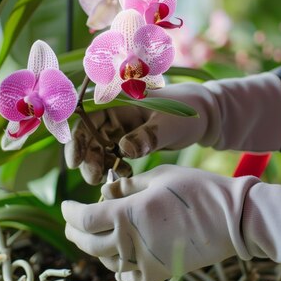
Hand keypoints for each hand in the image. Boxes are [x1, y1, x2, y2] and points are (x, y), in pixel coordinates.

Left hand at [61, 165, 258, 280]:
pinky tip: (119, 253)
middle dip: (75, 232)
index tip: (66, 206)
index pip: (84, 219)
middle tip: (72, 223)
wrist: (234, 220)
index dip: (70, 213)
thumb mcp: (159, 176)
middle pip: (88, 243)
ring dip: (95, 246)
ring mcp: (145, 262)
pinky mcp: (159, 274)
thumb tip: (105, 192)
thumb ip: (127, 186)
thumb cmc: (198, 190)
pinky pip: (127, 275)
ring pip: (105, 260)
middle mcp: (130, 242)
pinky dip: (117, 264)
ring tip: (98, 233)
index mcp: (128, 213)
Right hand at [65, 73, 280, 183]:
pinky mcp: (127, 139)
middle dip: (87, 157)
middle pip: (89, 134)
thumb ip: (146, 137)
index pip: (87, 116)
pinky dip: (113, 166)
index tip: (75, 160)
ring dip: (98, 164)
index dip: (77, 138)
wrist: (204, 118)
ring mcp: (120, 126)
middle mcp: (114, 111)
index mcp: (119, 99)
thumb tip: (122, 150)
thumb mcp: (167, 125)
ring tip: (107, 181)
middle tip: (95, 179)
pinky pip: (111, 154)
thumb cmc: (186, 113)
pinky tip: (125, 175)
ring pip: (98, 147)